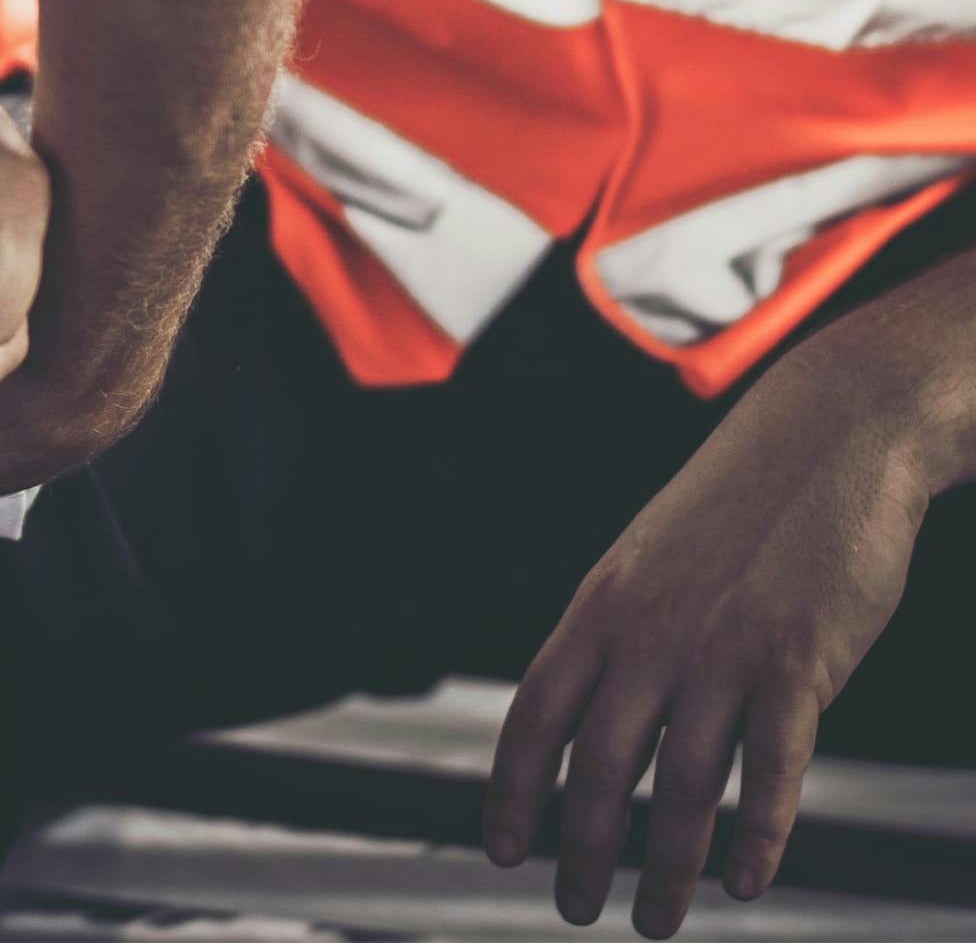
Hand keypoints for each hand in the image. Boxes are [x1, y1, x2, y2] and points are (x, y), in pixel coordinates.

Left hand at [483, 340, 930, 936]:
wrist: (828, 434)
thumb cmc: (739, 505)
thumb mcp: (651, 559)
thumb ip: (620, 631)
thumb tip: (586, 710)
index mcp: (604, 603)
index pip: (534, 710)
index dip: (512, 787)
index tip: (499, 848)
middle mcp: (650, 627)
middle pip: (598, 762)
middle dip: (581, 848)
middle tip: (574, 908)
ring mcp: (723, 643)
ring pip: (683, 783)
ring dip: (666, 866)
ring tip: (657, 918)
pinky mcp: (799, 656)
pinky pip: (773, 767)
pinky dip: (758, 834)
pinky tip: (745, 883)